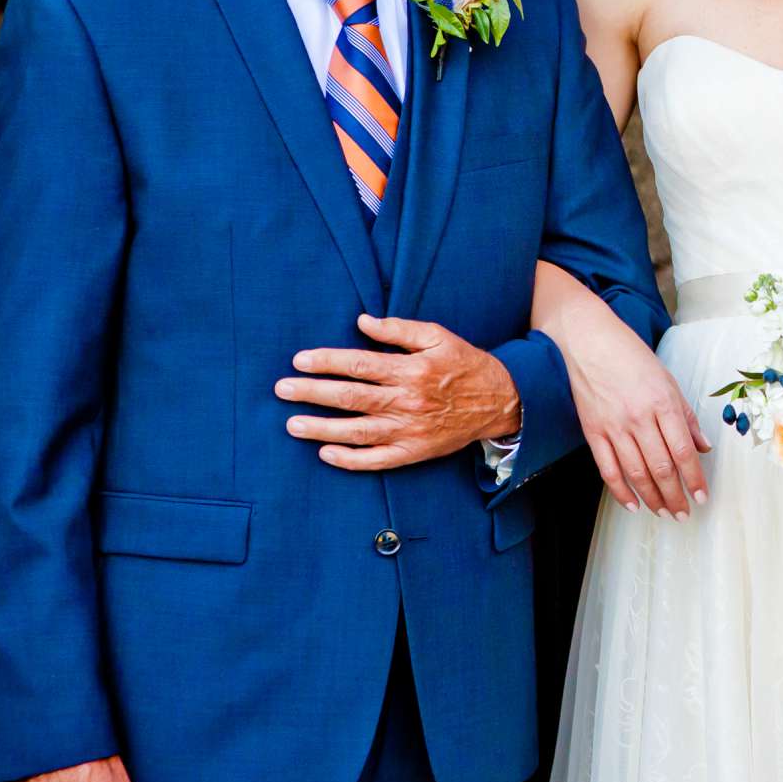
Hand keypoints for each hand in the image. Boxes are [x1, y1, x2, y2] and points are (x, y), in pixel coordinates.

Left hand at [279, 314, 519, 469]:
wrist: (500, 401)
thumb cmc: (465, 364)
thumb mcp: (438, 336)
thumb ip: (399, 330)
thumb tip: (361, 322)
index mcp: (410, 370)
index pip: (359, 365)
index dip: (326, 362)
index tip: (300, 360)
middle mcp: (407, 401)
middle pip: (350, 398)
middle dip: (312, 393)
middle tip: (282, 389)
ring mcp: (409, 430)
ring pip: (357, 432)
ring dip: (322, 428)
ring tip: (292, 424)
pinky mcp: (414, 451)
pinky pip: (377, 460)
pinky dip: (350, 460)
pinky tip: (326, 454)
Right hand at [560, 316, 708, 519]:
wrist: (589, 342)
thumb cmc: (631, 357)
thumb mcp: (668, 380)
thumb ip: (686, 416)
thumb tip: (703, 446)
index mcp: (663, 403)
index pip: (683, 451)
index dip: (695, 478)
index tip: (703, 495)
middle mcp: (639, 418)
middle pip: (662, 468)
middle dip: (676, 496)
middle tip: (685, 512)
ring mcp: (614, 427)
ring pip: (637, 474)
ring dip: (653, 499)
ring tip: (665, 512)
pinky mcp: (593, 432)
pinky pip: (608, 470)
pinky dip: (621, 492)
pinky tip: (633, 505)